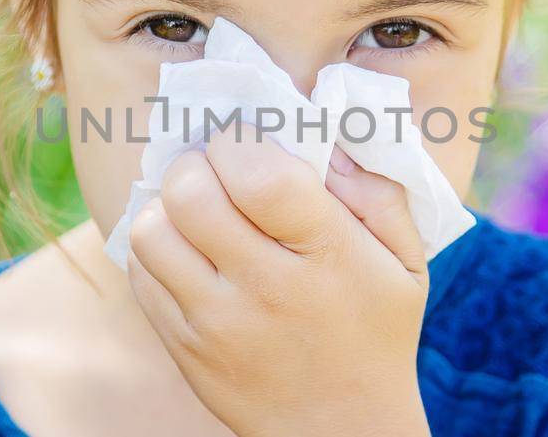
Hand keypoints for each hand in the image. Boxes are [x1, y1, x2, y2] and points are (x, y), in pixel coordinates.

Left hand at [125, 124, 431, 436]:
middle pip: (191, 193)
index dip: (239, 141)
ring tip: (197, 210)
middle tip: (216, 171)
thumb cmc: (375, 330)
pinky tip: (188, 250)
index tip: (246, 143)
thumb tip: (327, 140)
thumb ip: (378, 191)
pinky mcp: (184, 346)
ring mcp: (218, 322)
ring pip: (152, 230)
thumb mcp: (406, 261)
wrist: (343, 430)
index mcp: (328, 255)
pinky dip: (157, 248)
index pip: (258, 175)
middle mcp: (267, 288)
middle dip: (195, 164)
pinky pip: (141, 274)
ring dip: (168, 206)